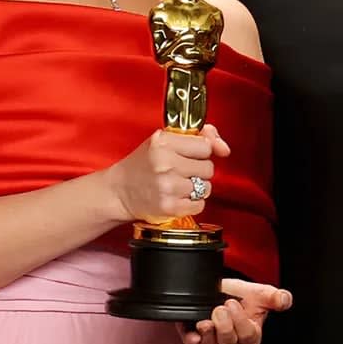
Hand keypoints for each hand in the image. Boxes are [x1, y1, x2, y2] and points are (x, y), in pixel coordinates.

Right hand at [103, 124, 229, 223]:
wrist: (119, 191)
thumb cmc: (143, 165)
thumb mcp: (164, 141)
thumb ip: (198, 137)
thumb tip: (224, 148)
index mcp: (163, 142)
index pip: (205, 146)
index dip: (201, 152)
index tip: (191, 155)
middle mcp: (165, 163)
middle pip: (208, 168)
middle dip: (198, 171)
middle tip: (181, 172)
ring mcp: (167, 186)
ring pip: (206, 187)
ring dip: (196, 188)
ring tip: (178, 185)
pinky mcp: (169, 207)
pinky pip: (200, 205)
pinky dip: (192, 203)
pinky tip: (177, 197)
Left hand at [184, 278, 293, 343]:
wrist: (221, 292)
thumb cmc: (242, 296)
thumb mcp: (260, 293)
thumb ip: (275, 297)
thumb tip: (284, 299)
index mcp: (252, 337)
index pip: (248, 337)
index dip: (240, 322)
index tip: (233, 303)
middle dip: (224, 328)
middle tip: (220, 309)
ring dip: (208, 335)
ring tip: (206, 320)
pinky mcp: (198, 342)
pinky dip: (192, 340)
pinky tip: (194, 331)